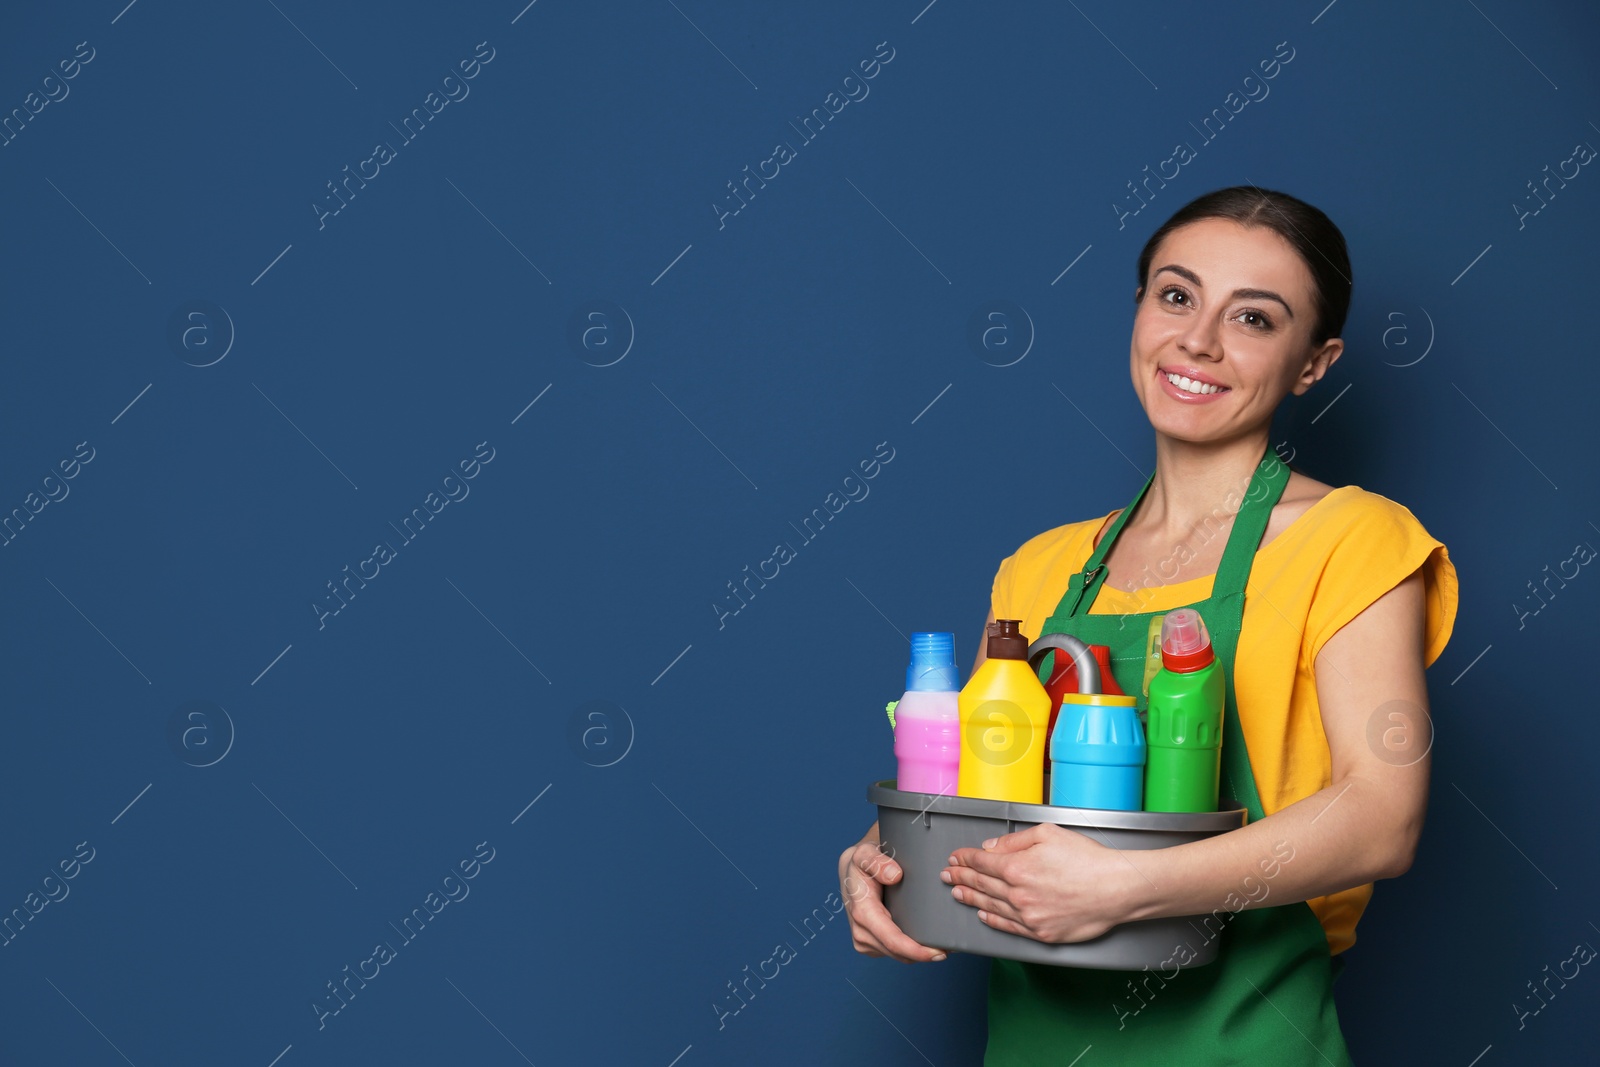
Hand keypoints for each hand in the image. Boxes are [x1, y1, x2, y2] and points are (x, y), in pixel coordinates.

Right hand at [838, 824, 947, 962]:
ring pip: (899, 956)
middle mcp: (861, 933)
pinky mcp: (872, 944)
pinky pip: (895, 953)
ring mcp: (865, 941)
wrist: (851, 872)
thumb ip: (877, 861)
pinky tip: (926, 941)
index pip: (892, 941)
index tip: (939, 951)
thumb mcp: (865, 854)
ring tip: (943, 944)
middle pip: (899, 953)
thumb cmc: (860, 864)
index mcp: (862, 914)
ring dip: (919, 954)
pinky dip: (912, 950)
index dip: (916, 950)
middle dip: (924, 954)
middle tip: (950, 947)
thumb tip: (894, 875)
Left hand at [943, 823, 1135, 943]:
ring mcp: (1028, 916)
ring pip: (991, 906)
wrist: (1117, 889)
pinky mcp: (1041, 933)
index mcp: (1017, 866)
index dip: (965, 858)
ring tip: (957, 893)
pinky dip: (992, 920)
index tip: (955, 857)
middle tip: (947, 875)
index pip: (982, 862)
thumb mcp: (1049, 834)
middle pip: (981, 884)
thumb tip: (992, 847)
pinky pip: (1008, 927)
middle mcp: (1018, 894)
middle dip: (961, 877)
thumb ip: (1015, 840)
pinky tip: (983, 915)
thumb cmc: (1088, 859)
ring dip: (971, 898)